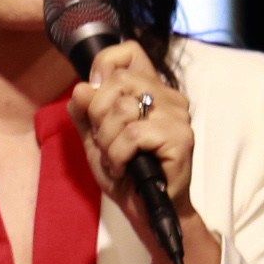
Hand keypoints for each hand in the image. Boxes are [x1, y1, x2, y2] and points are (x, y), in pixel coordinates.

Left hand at [69, 37, 193, 217]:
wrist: (145, 211)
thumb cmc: (126, 173)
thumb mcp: (94, 138)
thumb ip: (85, 111)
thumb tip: (82, 87)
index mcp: (151, 89)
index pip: (129, 52)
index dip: (103, 68)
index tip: (95, 99)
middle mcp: (169, 97)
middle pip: (118, 80)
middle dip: (98, 115)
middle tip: (105, 142)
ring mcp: (178, 116)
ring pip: (123, 109)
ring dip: (108, 141)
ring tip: (116, 159)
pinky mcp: (181, 138)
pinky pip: (133, 135)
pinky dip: (119, 155)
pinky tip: (125, 168)